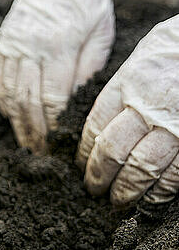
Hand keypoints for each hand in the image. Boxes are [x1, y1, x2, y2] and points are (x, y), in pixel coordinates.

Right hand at [0, 0, 114, 152]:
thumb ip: (89, 68)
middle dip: (34, 132)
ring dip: (16, 121)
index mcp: (59, 45)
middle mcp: (30, 46)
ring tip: (26, 141)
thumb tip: (78, 103)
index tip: (59, 145)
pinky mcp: (4, 41)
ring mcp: (13, 43)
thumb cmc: (87, 1)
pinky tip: (12, 115)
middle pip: (27, 100)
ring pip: (8, 92)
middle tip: (41, 153)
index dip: (54, 126)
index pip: (52, 98)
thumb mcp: (101, 33)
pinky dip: (4, 100)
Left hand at [77, 15, 178, 205]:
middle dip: (98, 175)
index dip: (84, 150)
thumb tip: (101, 122)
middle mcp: (145, 106)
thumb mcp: (138, 60)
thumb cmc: (172, 48)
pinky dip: (159, 191)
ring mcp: (172, 124)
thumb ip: (120, 90)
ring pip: (140, 166)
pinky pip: (174, 173)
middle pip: (112, 150)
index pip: (95, 125)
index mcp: (126, 84)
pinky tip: (150, 200)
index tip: (80, 164)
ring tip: (116, 200)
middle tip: (92, 189)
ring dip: (126, 189)